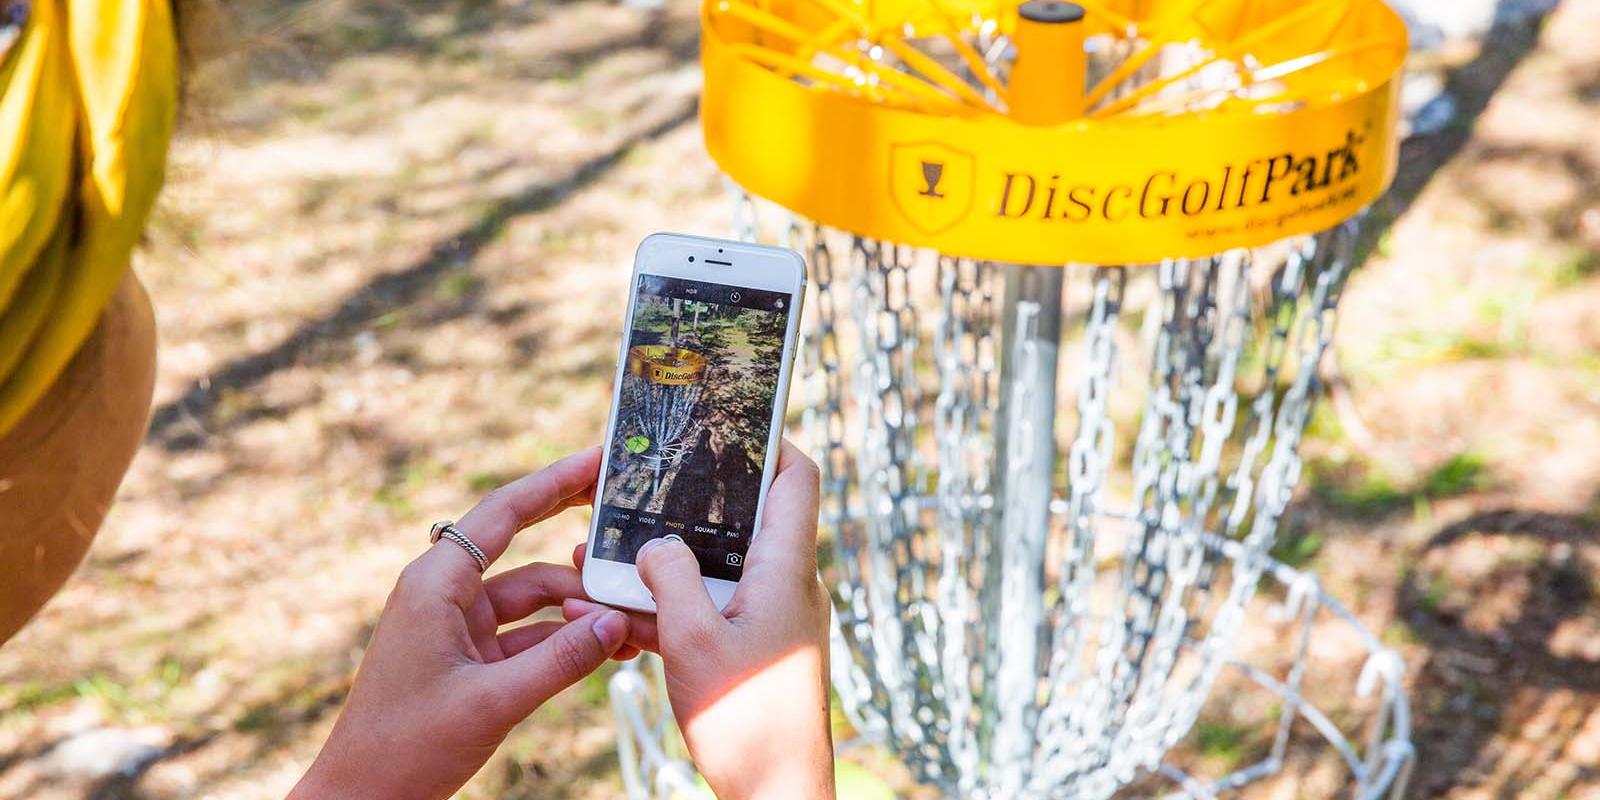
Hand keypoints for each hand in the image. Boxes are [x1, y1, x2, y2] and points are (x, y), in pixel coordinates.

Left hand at [290, 448, 628, 799]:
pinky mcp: (468, 657)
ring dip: (579, 605)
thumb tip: (614, 623)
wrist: (363, 799)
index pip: (504, 512)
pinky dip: (565, 637)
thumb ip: (560, 660)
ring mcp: (458, 625)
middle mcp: (446, 594)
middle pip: (522, 543)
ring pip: (533, 596)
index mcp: (436, 584)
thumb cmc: (406, 747)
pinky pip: (528, 633)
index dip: (554, 481)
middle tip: (626, 511)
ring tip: (631, 619)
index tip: (598, 460)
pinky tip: (606, 646)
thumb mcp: (493, 702)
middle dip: (573, 532)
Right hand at [566, 441, 833, 799]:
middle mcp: (786, 584)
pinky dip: (671, 609)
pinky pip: (711, 611)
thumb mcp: (692, 640)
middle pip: (743, 520)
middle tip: (635, 493)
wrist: (777, 793)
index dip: (768, 441)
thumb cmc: (747, 718)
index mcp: (785, 569)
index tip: (726, 420)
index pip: (796, 479)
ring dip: (665, 566)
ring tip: (602, 562)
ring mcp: (772, 617)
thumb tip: (654, 543)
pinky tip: (621, 620)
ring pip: (716, 570)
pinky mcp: (754, 648)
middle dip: (686, 507)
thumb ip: (669, 578)